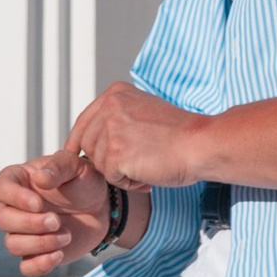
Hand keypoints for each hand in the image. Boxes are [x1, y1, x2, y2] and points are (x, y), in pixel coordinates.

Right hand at [0, 152, 113, 276]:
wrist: (101, 208)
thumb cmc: (84, 181)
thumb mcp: (76, 166)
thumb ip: (58, 167)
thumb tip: (39, 179)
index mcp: (19, 181)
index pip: (1, 189)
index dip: (16, 199)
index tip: (38, 204)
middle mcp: (15, 208)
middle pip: (3, 220)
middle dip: (30, 224)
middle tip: (56, 221)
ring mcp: (24, 233)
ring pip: (13, 245)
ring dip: (40, 243)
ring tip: (66, 235)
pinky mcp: (36, 253)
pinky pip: (26, 267)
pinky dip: (40, 265)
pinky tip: (59, 255)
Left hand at [67, 81, 216, 187]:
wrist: (200, 143)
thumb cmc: (180, 133)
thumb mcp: (144, 110)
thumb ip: (119, 117)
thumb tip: (95, 136)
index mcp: (115, 93)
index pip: (83, 121)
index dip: (80, 142)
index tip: (76, 154)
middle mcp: (110, 107)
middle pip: (87, 144)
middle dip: (106, 161)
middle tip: (135, 163)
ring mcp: (111, 129)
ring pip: (99, 163)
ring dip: (121, 173)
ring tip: (147, 166)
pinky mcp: (115, 152)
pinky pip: (110, 178)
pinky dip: (129, 183)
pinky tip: (147, 175)